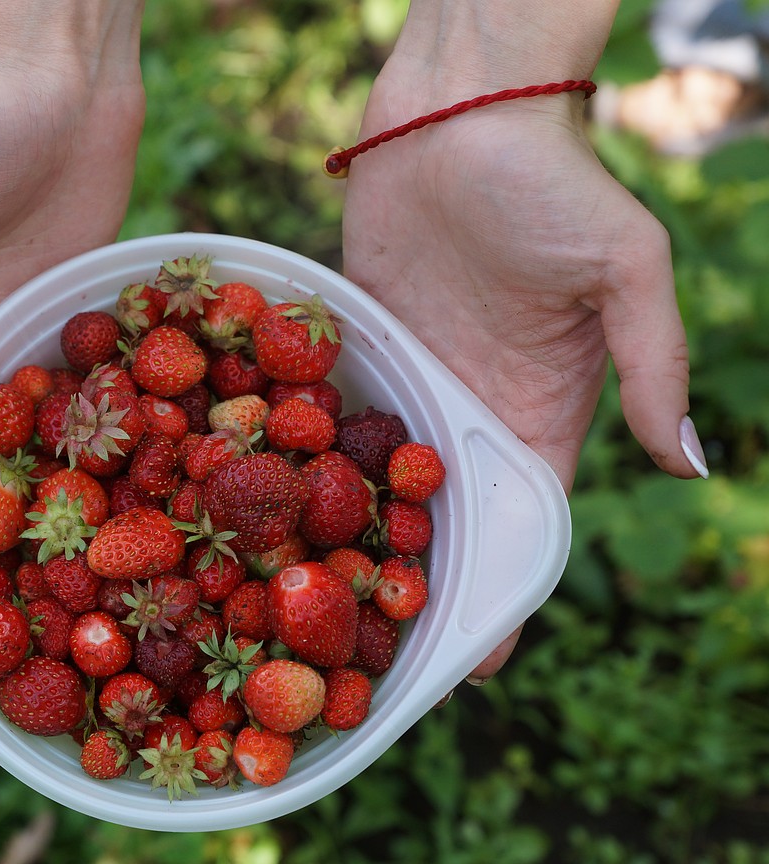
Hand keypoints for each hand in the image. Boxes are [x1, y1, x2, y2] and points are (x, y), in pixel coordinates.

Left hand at [342, 64, 702, 682]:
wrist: (457, 108)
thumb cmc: (551, 181)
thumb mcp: (626, 267)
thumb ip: (653, 361)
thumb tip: (692, 463)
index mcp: (537, 406)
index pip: (519, 521)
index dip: (499, 592)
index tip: (472, 664)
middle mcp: (466, 403)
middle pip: (437, 514)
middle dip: (410, 582)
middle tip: (367, 662)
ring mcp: (403, 376)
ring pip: (372, 476)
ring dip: (346, 536)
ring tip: (305, 608)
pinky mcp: (349, 344)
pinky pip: (320, 413)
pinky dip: (295, 460)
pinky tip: (261, 513)